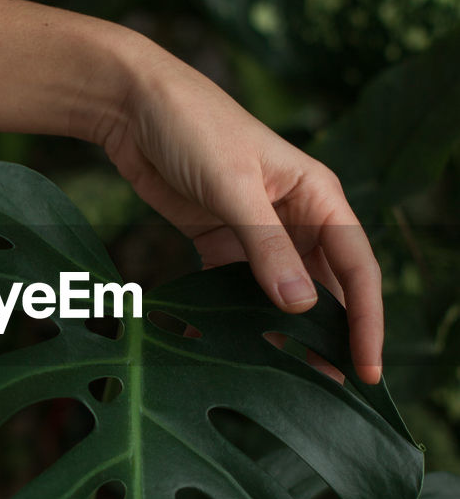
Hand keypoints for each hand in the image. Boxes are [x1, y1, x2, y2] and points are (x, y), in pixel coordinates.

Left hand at [102, 34, 381, 383]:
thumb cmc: (194, 126)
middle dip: (330, 337)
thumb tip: (301, 306)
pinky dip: (233, 317)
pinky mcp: (218, 240)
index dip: (366, 321)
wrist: (133, 105)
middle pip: (324, 287)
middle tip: (331, 393)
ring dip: (284, 333)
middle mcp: (295, 216)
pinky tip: (229, 349)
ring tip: (288, 384)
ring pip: (281, 294)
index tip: (366, 369)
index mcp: (318, 195)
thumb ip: (266, 246)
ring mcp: (256, 231)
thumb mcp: (233, 185)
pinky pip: (234, 288)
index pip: (357, 268)